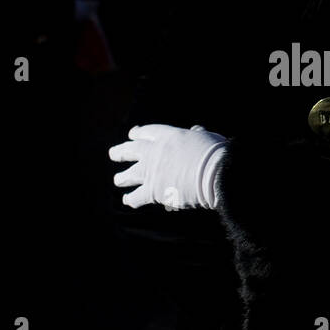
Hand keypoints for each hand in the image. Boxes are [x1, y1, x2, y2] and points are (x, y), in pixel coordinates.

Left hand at [109, 124, 227, 209]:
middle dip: (121, 152)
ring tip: (118, 180)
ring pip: (128, 175)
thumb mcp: (206, 137)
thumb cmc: (215, 154)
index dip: (138, 133)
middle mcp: (154, 152)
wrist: (214, 173)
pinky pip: (136, 196)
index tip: (133, 134)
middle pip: (130, 150)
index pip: (147, 133)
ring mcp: (151, 171)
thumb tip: (196, 129)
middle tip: (113, 154)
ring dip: (122, 178)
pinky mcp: (152, 190)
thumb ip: (197, 134)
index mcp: (168, 136)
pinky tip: (128, 200)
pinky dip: (131, 199)